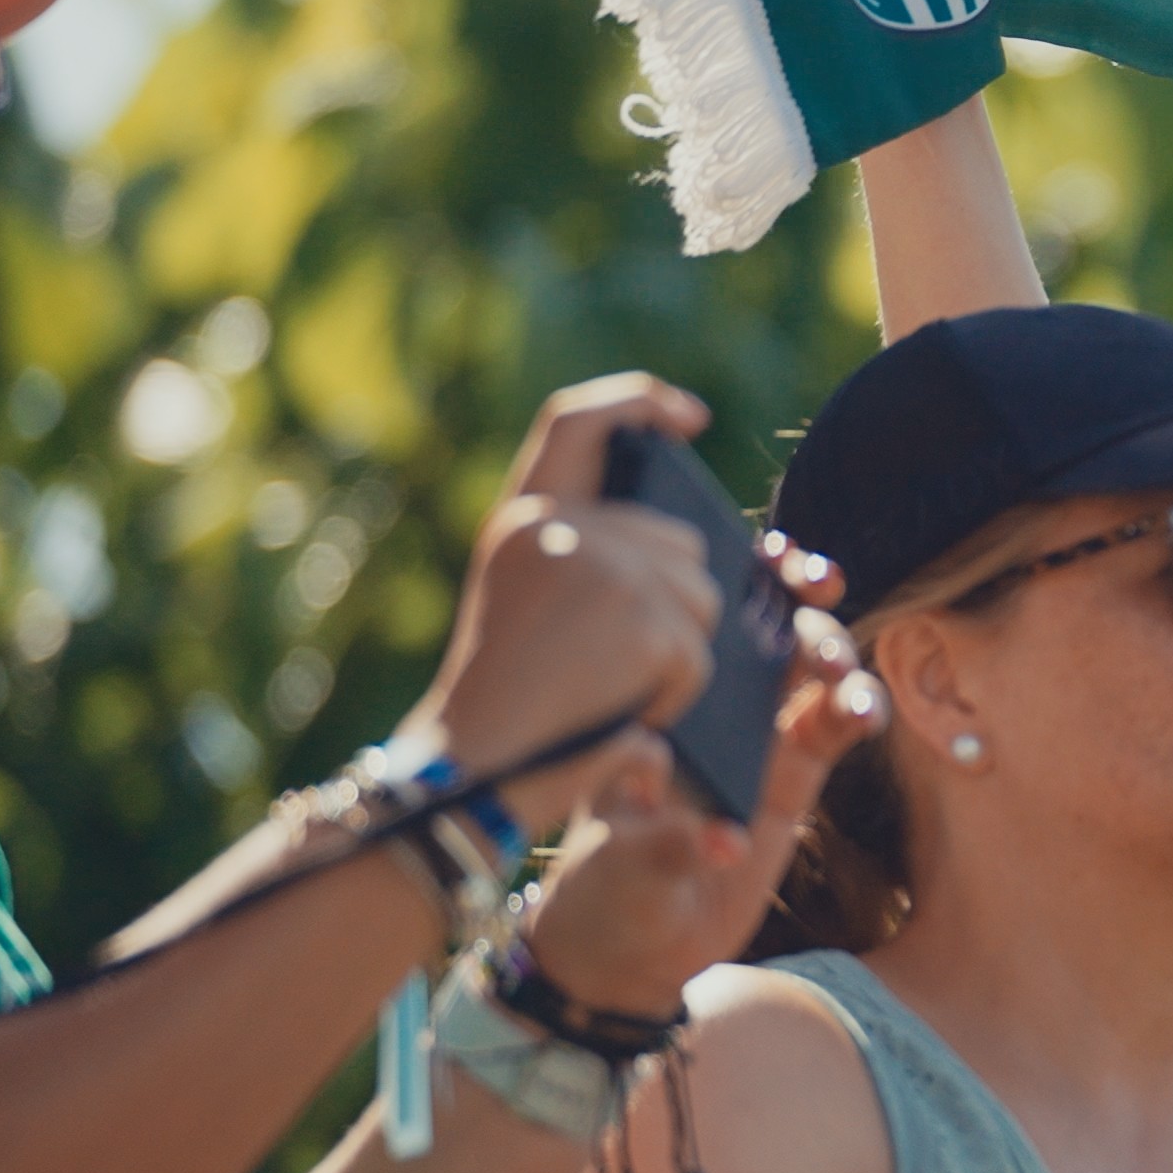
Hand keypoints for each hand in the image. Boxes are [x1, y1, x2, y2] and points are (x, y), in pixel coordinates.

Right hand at [399, 376, 731, 830]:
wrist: (469, 772)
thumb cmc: (505, 706)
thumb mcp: (527, 599)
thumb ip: (586, 552)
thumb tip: (685, 538)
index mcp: (523, 516)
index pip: (577, 421)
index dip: (636, 400)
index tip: (687, 416)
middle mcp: (559, 527)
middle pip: (679, 542)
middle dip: (673, 605)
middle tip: (607, 666)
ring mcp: (605, 567)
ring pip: (702, 598)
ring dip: (677, 654)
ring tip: (604, 688)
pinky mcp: (642, 619)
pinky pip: (700, 655)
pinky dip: (677, 694)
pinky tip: (622, 712)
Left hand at [511, 591, 882, 1019]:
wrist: (632, 943)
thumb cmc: (606, 886)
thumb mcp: (622, 862)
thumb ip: (668, 841)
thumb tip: (712, 826)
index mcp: (659, 694)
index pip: (698, 612)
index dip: (740, 573)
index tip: (772, 557)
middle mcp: (711, 702)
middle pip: (768, 623)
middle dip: (804, 599)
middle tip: (817, 597)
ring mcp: (759, 734)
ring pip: (811, 668)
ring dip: (837, 657)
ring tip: (843, 687)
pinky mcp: (795, 773)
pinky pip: (835, 724)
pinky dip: (856, 709)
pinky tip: (863, 714)